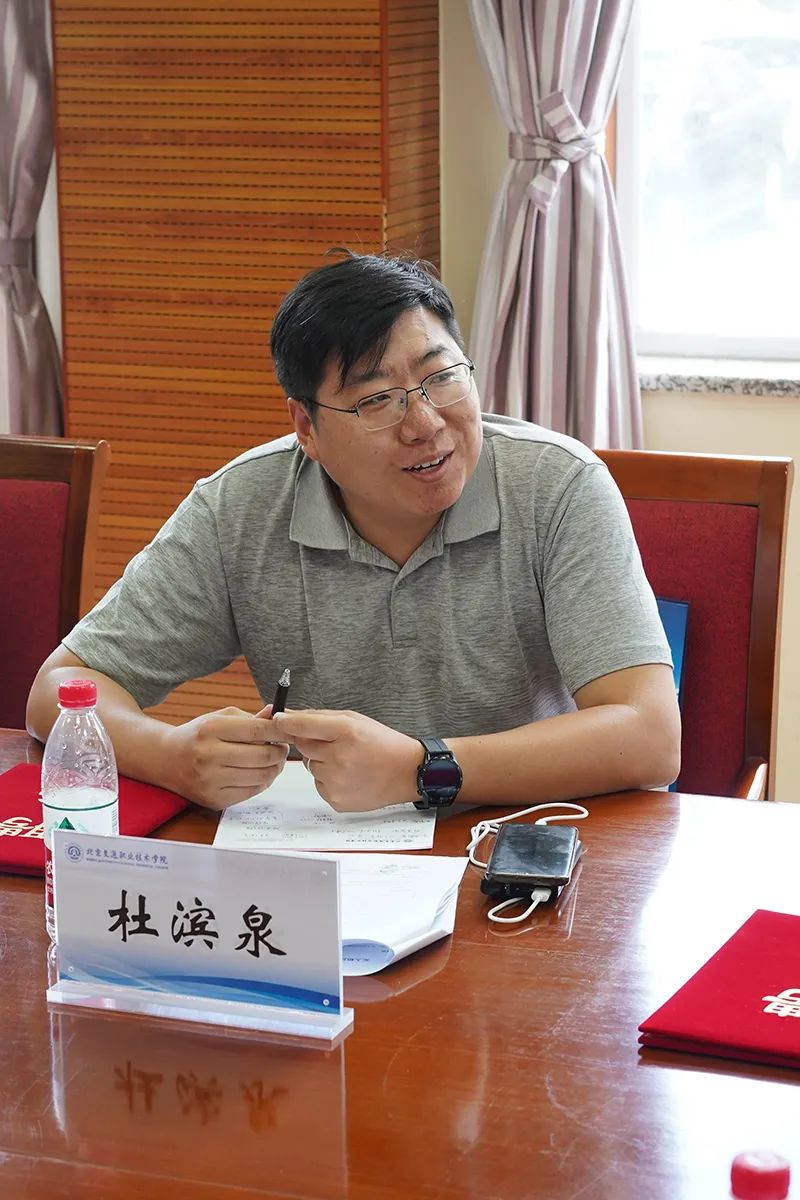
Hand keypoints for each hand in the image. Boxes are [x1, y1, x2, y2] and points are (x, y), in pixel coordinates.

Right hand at [162, 705, 288, 809]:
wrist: (166, 759)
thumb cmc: (197, 735)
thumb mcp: (219, 718)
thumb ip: (250, 718)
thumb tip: (277, 715)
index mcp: (211, 729)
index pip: (257, 730)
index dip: (280, 730)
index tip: (290, 730)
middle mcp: (209, 756)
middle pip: (263, 755)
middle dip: (281, 751)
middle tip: (283, 747)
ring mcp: (210, 781)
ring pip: (261, 776)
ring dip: (275, 768)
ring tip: (273, 759)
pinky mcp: (214, 800)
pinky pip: (252, 792)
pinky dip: (262, 782)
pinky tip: (259, 772)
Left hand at [271, 709, 420, 811]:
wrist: (406, 772)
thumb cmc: (382, 743)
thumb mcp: (355, 720)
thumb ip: (319, 717)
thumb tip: (287, 716)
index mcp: (345, 731)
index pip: (303, 725)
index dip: (286, 722)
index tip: (277, 720)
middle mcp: (339, 757)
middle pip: (304, 746)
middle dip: (314, 743)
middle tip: (335, 743)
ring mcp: (337, 781)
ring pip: (311, 767)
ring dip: (323, 762)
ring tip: (349, 762)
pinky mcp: (336, 799)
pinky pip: (319, 785)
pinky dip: (329, 780)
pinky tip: (350, 776)